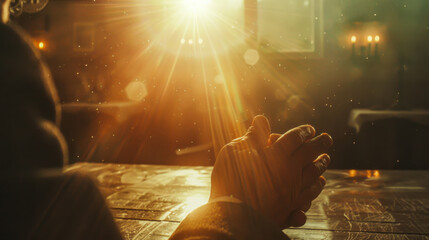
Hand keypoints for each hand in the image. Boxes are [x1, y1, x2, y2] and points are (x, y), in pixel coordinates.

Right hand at [210, 115, 332, 228]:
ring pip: (314, 174)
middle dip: (320, 143)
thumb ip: (252, 136)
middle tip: (327, 138)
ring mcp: (293, 189)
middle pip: (310, 153)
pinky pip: (310, 193)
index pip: (296, 137)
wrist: (232, 213)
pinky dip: (316, 186)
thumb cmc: (229, 179)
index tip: (310, 129)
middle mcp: (290, 170)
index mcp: (277, 154)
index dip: (303, 131)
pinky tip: (318, 183)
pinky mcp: (291, 206)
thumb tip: (262, 119)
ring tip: (326, 159)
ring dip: (321, 164)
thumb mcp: (234, 151)